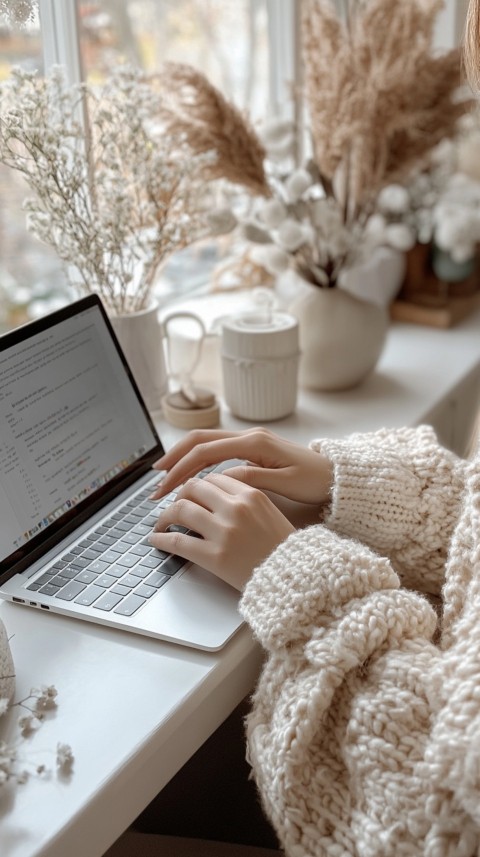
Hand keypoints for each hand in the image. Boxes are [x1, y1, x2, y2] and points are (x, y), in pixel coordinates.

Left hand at [149, 472, 293, 589]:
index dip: (197, 485)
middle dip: (178, 495)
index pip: (213, 478)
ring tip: (161, 523)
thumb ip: (245, 500)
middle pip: (193, 488)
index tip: (190, 493)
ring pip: (181, 510)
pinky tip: (156, 540)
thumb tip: (215, 496)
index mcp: (251, 495)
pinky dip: (162, 539)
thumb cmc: (284, 549)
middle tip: (172, 505)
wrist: (295, 578)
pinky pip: (178, 542)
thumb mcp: (270, 512)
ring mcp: (224, 532)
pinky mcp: (214, 557)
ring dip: (165, 516)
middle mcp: (235, 508)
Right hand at [151, 427, 332, 505]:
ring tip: (165, 478)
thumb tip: (220, 479)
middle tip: (155, 482)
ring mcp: (249, 440)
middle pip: (199, 441)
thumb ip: (250, 480)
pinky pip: (216, 451)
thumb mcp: (284, 484)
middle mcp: (249, 436)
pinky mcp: (252, 449)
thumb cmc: (313, 481)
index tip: (165, 487)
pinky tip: (188, 476)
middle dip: (174, 460)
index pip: (205, 451)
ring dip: (183, 460)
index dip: (181, 469)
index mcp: (254, 443)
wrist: (335, 475)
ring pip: (205, 444)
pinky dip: (198, 462)